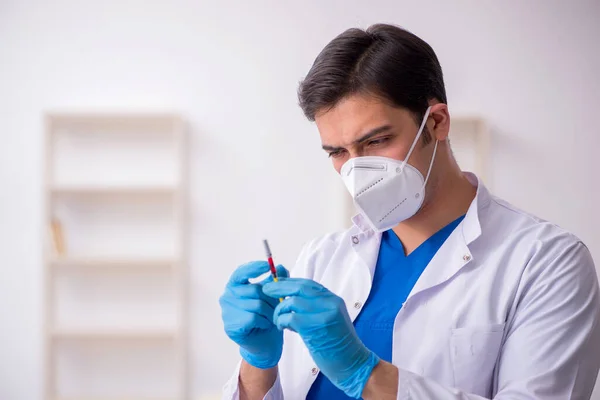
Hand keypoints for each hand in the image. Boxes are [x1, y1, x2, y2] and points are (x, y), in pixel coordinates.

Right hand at [219, 261, 288, 368]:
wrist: (265, 342)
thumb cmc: (266, 316)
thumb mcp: (273, 296)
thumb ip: (275, 281)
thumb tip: (280, 267)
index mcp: (234, 286)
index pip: (241, 272)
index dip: (254, 268)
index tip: (268, 266)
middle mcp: (227, 296)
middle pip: (254, 290)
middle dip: (271, 298)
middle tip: (279, 306)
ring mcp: (226, 311)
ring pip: (256, 305)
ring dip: (269, 312)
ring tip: (271, 317)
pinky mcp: (230, 325)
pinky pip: (253, 318)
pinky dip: (264, 322)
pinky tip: (264, 325)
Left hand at [263, 278, 379, 397]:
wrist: (353, 364)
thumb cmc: (337, 346)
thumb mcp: (329, 320)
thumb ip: (314, 308)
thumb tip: (292, 299)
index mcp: (333, 300)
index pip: (308, 284)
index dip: (290, 282)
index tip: (276, 282)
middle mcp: (330, 303)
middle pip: (300, 287)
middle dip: (280, 287)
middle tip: (266, 290)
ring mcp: (324, 314)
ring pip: (293, 302)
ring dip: (280, 310)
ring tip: (277, 319)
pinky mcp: (316, 327)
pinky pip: (291, 317)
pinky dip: (282, 321)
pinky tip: (282, 327)